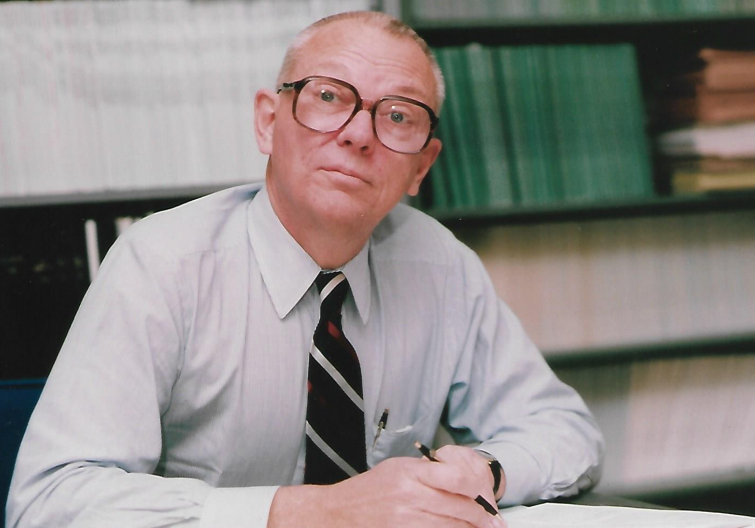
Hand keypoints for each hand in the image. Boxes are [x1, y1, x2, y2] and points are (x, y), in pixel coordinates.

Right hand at [267, 455, 505, 527]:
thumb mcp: (397, 469)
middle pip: (460, 507)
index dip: (477, 490)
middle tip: (493, 521)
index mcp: (411, 473)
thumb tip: (459, 480)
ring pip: (452, 526)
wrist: (338, 512)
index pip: (457, 478)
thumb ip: (427, 472)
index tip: (486, 498)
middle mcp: (410, 495)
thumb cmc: (368, 489)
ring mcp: (407, 518)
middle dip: (481, 517)